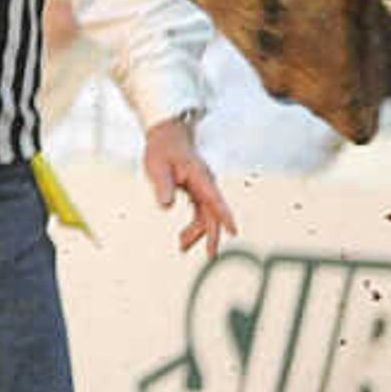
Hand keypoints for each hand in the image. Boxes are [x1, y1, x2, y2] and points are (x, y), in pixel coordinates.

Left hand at [144, 116, 234, 255]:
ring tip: (182, 247)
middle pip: (213, 213)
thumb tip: (166, 206)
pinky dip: (194, 226)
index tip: (233, 231)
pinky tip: (183, 237)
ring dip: (197, 232)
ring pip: (206, 215)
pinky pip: (200, 213)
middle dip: (212, 234)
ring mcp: (203, 188)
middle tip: (210, 255)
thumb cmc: (161, 151)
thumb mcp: (157, 167)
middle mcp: (206, 184)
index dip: (224, 216)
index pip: (214, 199)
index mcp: (199, 177)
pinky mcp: (198, 191)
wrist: (166, 136)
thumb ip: (162, 186)